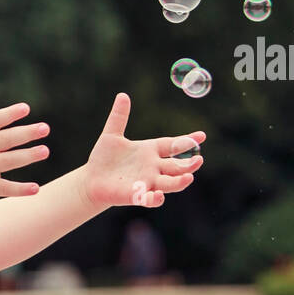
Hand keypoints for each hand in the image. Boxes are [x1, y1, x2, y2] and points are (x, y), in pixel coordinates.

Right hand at [0, 89, 49, 206]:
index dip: (8, 114)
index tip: (26, 108)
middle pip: (2, 140)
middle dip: (24, 134)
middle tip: (45, 128)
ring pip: (5, 162)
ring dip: (26, 157)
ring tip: (45, 150)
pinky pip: (2, 188)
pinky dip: (19, 189)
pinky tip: (36, 188)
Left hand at [81, 93, 204, 207]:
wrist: (91, 180)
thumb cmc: (103, 158)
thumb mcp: (111, 135)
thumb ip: (119, 117)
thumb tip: (122, 95)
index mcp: (150, 151)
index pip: (173, 145)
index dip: (187, 141)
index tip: (202, 135)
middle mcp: (153, 167)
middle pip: (177, 166)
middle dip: (189, 165)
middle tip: (199, 160)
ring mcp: (146, 182)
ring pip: (169, 184)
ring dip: (179, 182)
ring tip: (189, 178)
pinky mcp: (135, 195)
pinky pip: (149, 199)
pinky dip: (154, 198)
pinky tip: (158, 195)